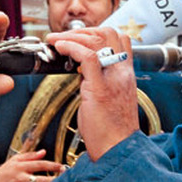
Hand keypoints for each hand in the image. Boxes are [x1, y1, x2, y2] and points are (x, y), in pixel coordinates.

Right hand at [0, 150, 66, 181]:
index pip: (40, 165)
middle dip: (55, 180)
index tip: (62, 167)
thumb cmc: (4, 172)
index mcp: (21, 166)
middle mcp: (21, 178)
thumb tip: (43, 152)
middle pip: (42, 180)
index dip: (53, 166)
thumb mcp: (15, 160)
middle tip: (65, 180)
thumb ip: (30, 155)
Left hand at [46, 28, 138, 161]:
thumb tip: (83, 71)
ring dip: (71, 36)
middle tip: (62, 37)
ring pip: (97, 39)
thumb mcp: (109, 99)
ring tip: (55, 41)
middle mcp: (123, 72)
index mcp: (126, 74)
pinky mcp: (100, 88)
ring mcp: (113, 79)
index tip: (78, 38)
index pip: (120, 38)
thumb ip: (99, 81)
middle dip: (82, 30)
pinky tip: (59, 48)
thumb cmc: (112, 131)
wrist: (119, 151)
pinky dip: (70, 46)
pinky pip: (87, 56)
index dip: (97, 32)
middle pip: (109, 32)